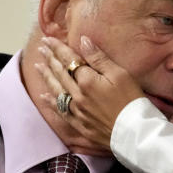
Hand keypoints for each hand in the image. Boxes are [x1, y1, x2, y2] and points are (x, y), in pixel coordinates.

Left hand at [35, 35, 144, 152]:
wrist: (135, 133)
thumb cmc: (132, 101)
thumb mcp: (120, 74)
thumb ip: (99, 58)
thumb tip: (83, 41)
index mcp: (87, 81)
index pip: (68, 60)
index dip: (57, 48)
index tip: (48, 39)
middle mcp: (77, 95)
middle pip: (60, 74)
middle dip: (49, 59)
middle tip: (40, 48)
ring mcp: (77, 111)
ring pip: (56, 90)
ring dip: (46, 77)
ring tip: (38, 66)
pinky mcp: (79, 125)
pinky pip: (60, 111)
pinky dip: (50, 102)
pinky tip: (44, 96)